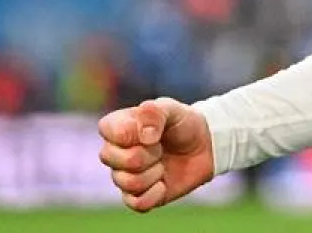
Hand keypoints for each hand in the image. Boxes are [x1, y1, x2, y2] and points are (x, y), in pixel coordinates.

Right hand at [98, 97, 214, 211]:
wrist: (203, 146)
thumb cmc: (182, 124)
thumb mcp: (172, 109)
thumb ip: (155, 113)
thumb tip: (145, 137)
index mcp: (117, 126)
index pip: (107, 130)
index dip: (132, 132)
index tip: (152, 130)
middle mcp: (115, 152)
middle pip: (113, 159)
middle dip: (145, 153)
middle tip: (159, 147)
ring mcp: (124, 176)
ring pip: (128, 182)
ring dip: (153, 173)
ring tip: (162, 163)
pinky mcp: (137, 197)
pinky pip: (137, 203)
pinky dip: (155, 194)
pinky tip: (163, 183)